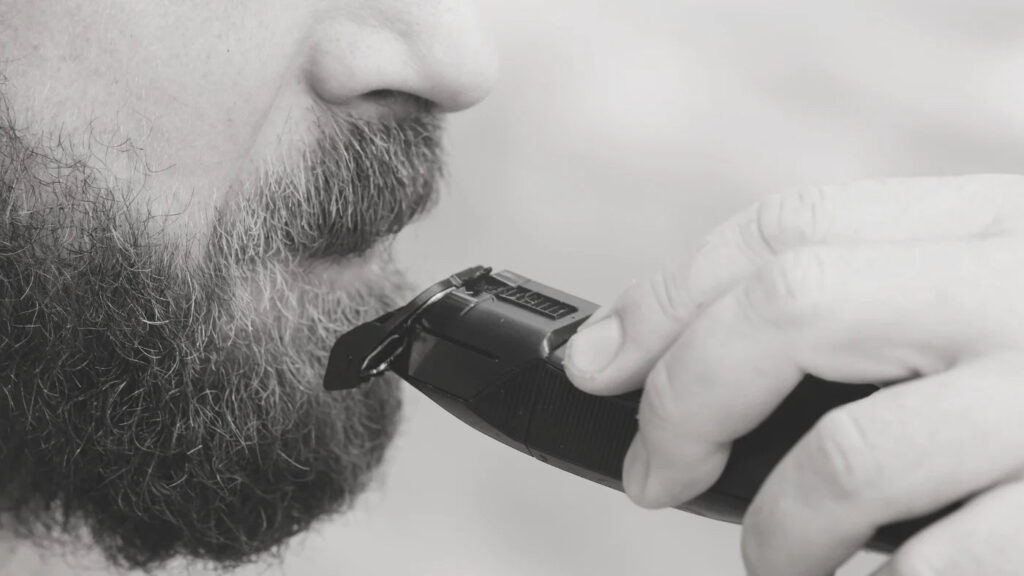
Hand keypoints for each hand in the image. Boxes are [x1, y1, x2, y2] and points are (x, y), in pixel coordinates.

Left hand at [564, 175, 1023, 575]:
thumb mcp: (997, 295)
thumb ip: (883, 304)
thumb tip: (704, 360)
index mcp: (990, 229)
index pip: (790, 228)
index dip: (668, 296)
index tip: (597, 361)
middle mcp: (1016, 292)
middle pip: (788, 304)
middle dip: (686, 400)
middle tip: (651, 477)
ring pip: (846, 456)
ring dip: (776, 528)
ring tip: (775, 560)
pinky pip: (933, 564)